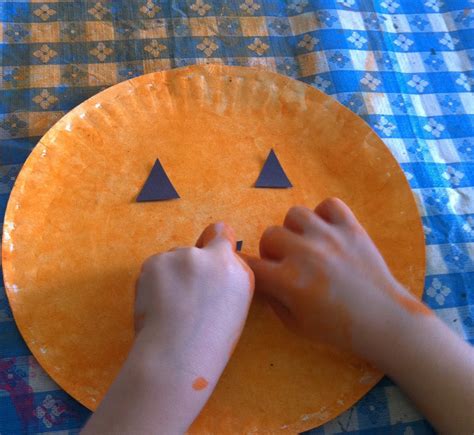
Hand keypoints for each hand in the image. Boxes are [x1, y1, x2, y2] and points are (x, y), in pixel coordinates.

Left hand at [135, 222, 253, 378]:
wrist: (174, 356)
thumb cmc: (209, 344)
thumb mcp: (234, 308)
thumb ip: (224, 280)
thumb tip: (209, 268)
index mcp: (235, 269)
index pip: (222, 232)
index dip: (214, 242)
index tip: (207, 255)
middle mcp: (209, 256)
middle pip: (194, 251)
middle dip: (190, 267)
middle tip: (184, 298)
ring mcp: (180, 256)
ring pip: (172, 260)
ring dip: (171, 274)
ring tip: (168, 306)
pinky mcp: (155, 261)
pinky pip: (155, 267)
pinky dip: (154, 282)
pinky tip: (156, 304)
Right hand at [246, 198, 431, 358]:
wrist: (383, 321)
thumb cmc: (337, 329)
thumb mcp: (295, 325)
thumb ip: (272, 300)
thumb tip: (262, 279)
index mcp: (289, 280)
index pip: (252, 265)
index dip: (249, 268)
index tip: (255, 269)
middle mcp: (305, 253)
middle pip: (269, 235)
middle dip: (273, 251)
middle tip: (288, 264)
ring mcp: (329, 236)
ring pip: (294, 214)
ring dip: (295, 230)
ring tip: (308, 244)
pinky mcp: (351, 227)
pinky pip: (329, 204)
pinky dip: (325, 215)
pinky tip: (329, 233)